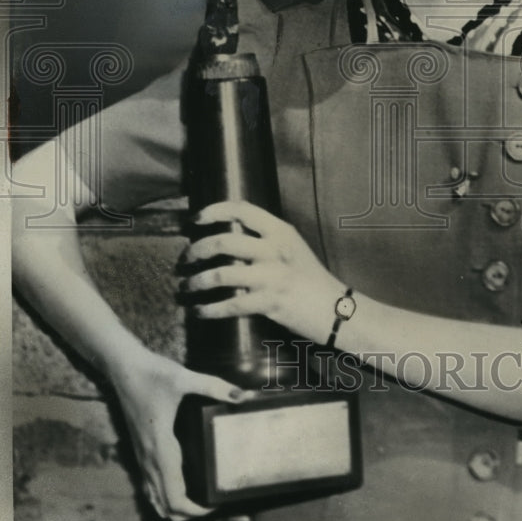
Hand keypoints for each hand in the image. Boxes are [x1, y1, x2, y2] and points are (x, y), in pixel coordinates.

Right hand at [109, 348, 252, 520]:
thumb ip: (213, 386)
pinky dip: (163, 495)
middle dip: (188, 513)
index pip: (174, 496)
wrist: (123, 368)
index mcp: (160, 448)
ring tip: (198, 500)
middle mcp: (149, 458)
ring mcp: (142, 456)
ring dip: (173, 507)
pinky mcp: (140, 450)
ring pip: (154, 498)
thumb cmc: (151, 373)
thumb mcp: (183, 377)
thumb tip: (242, 395)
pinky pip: (149, 485)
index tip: (214, 505)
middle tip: (212, 503)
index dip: (194, 510)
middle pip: (165, 505)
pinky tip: (179, 485)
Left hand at [182, 201, 344, 344]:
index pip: (242, 209)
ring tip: (186, 286)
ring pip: (221, 275)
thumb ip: (264, 239)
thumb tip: (226, 236)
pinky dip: (209, 309)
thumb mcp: (291, 248)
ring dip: (197, 282)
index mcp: (280, 231)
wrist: (335, 310)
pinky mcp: (269, 303)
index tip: (195, 219)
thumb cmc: (310, 279)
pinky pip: (230, 305)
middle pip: (224, 241)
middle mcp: (275, 249)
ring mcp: (272, 277)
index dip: (214, 210)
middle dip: (197, 249)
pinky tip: (199, 311)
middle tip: (186, 258)